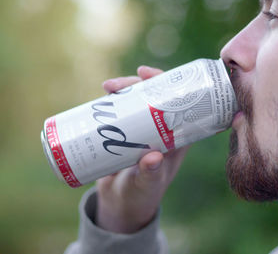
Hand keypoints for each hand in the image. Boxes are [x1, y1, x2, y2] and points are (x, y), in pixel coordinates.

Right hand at [96, 66, 188, 233]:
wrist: (122, 204)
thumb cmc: (142, 196)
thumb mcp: (147, 185)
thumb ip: (151, 175)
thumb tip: (153, 157)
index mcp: (176, 137)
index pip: (176, 102)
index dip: (164, 83)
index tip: (145, 74)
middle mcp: (161, 129)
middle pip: (152, 97)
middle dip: (135, 85)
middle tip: (114, 85)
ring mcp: (142, 129)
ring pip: (135, 101)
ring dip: (122, 90)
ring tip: (106, 88)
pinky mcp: (126, 133)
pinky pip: (121, 112)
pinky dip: (112, 103)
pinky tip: (102, 96)